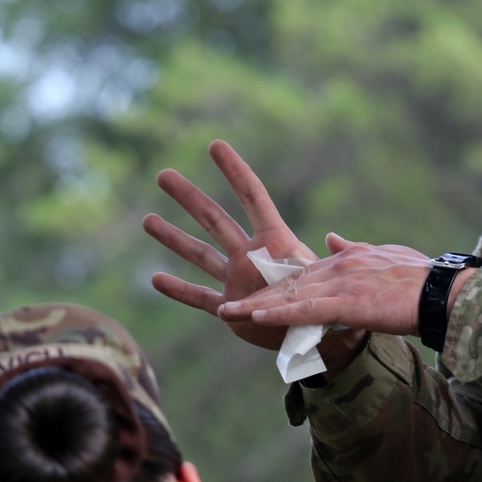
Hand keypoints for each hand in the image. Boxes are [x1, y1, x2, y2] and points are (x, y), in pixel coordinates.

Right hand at [143, 140, 318, 351]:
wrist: (324, 336)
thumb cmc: (334, 303)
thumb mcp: (332, 275)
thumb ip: (326, 258)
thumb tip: (331, 239)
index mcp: (277, 243)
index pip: (253, 198)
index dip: (235, 172)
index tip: (216, 145)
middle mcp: (252, 256)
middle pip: (215, 219)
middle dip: (189, 198)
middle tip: (163, 175)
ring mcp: (238, 281)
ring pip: (200, 255)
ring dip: (173, 237)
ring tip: (147, 219)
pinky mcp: (231, 310)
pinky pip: (200, 298)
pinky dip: (179, 290)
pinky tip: (155, 278)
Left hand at [218, 233, 433, 336]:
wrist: (443, 292)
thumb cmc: (421, 278)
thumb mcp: (383, 256)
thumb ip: (353, 248)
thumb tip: (330, 237)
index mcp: (346, 259)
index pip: (304, 274)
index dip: (275, 286)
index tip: (251, 294)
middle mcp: (338, 267)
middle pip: (289, 284)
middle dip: (256, 294)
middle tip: (226, 305)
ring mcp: (342, 284)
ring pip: (290, 296)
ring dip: (256, 305)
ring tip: (226, 313)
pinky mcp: (349, 303)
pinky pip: (307, 309)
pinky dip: (280, 312)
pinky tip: (257, 316)